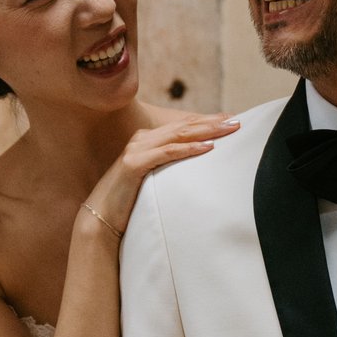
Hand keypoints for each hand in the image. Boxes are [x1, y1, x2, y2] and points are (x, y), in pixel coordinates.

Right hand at [81, 114, 240, 239]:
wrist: (99, 218)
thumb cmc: (128, 203)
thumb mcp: (153, 182)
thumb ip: (169, 171)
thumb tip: (195, 173)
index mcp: (147, 141)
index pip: (182, 127)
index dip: (207, 121)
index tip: (230, 119)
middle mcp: (142, 140)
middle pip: (183, 127)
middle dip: (211, 122)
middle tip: (236, 120)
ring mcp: (137, 149)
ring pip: (177, 135)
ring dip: (205, 131)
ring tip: (228, 129)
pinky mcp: (133, 164)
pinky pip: (167, 153)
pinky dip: (188, 149)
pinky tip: (207, 148)